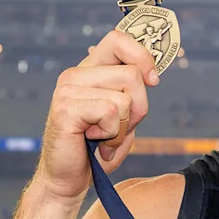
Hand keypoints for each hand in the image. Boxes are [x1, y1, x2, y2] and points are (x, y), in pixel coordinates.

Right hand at [33, 30, 160, 204]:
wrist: (68, 179)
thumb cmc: (97, 149)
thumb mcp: (124, 116)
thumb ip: (134, 91)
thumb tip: (152, 75)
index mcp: (89, 71)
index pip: (118, 39)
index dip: (142, 56)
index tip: (153, 81)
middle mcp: (75, 75)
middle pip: (133, 73)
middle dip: (139, 107)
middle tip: (120, 127)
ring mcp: (67, 89)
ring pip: (125, 97)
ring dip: (124, 126)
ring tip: (104, 137)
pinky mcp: (65, 107)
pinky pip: (112, 112)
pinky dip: (112, 134)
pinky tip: (94, 142)